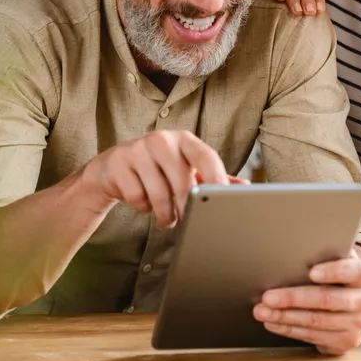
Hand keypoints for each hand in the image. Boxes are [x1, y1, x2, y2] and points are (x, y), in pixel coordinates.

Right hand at [83, 130, 247, 227]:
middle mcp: (162, 139)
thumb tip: (245, 186)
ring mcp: (138, 148)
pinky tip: (144, 203)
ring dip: (165, 214)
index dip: (217, 178)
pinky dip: (143, 208)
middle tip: (187, 221)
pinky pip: (137, 197)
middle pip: (182, 180)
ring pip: (158, 193)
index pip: (206, 156)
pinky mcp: (118, 163)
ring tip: (168, 218)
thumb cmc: (159, 169)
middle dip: (187, 207)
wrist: (115, 167)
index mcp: (184, 140)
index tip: (224, 200)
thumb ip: (212, 177)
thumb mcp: (186, 168)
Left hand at [252, 249, 360, 355]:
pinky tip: (274, 322)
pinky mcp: (346, 341)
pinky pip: (313, 336)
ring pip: (316, 321)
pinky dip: (289, 329)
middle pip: (327, 299)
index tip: (311, 272)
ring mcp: (358, 325)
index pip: (353, 271)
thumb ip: (328, 254)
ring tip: (263, 310)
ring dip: (285, 316)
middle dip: (293, 298)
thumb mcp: (341, 260)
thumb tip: (296, 248)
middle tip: (268, 296)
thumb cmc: (343, 275)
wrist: (360, 301)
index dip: (333, 272)